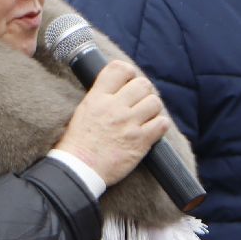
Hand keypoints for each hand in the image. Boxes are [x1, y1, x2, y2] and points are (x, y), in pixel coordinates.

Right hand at [56, 59, 171, 185]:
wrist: (79, 170)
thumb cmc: (78, 143)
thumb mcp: (84, 110)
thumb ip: (101, 96)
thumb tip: (119, 86)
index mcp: (97, 98)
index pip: (119, 69)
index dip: (129, 72)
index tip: (129, 81)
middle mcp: (114, 108)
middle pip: (142, 84)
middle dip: (144, 91)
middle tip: (139, 102)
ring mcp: (128, 124)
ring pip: (155, 102)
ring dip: (153, 109)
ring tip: (145, 117)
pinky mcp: (140, 142)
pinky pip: (162, 124)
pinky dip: (160, 125)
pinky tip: (151, 129)